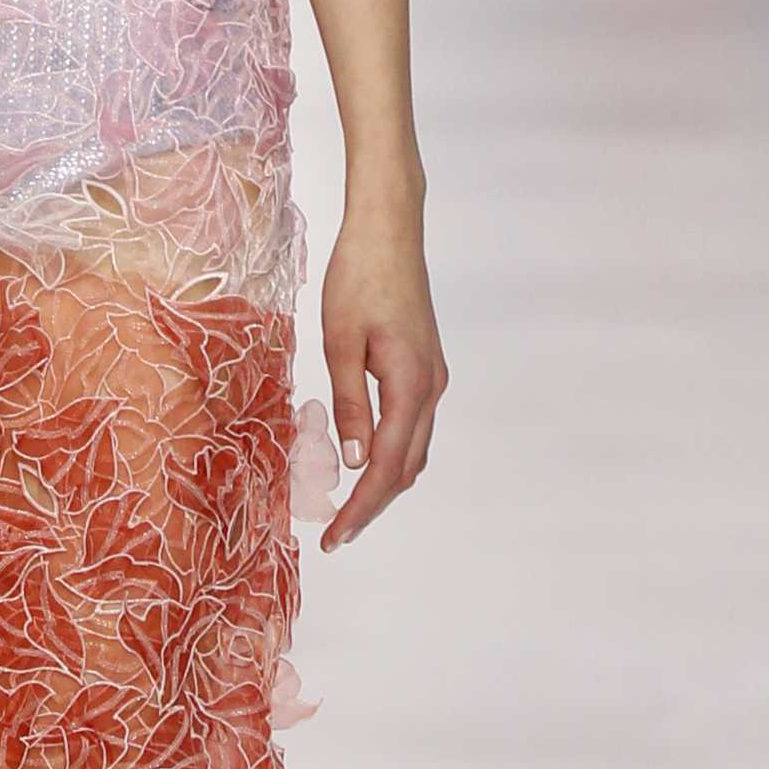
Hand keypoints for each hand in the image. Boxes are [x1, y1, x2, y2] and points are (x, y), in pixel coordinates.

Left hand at [317, 194, 447, 551]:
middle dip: (373, 506)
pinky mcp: (426, 366)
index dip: (361, 508)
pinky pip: (414, 426)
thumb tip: (352, 461)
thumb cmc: (359, 278)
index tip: (335, 538)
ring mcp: (433, 377)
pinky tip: (366, 460)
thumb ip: (348, 404)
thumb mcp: (340, 342)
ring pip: (415, 450)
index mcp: (410, 385)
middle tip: (337, 536)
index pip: (386, 466)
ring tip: (348, 509)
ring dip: (384, 483)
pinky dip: (393, 454)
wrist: (390, 230)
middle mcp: (431, 388)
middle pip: (407, 467)